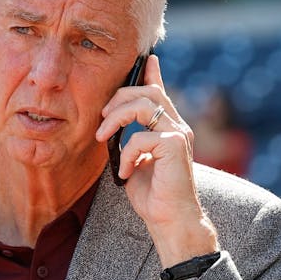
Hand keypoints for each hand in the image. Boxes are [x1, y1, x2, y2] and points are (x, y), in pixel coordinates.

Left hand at [96, 55, 218, 266]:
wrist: (170, 220)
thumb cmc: (153, 196)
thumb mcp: (134, 161)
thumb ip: (129, 141)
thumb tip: (112, 126)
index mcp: (169, 128)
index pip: (160, 91)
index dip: (152, 72)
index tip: (146, 58)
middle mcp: (177, 126)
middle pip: (148, 91)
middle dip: (118, 98)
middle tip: (101, 118)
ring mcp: (179, 134)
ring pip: (144, 104)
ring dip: (116, 118)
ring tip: (103, 138)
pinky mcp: (175, 146)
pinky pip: (141, 137)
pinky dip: (125, 154)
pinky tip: (124, 172)